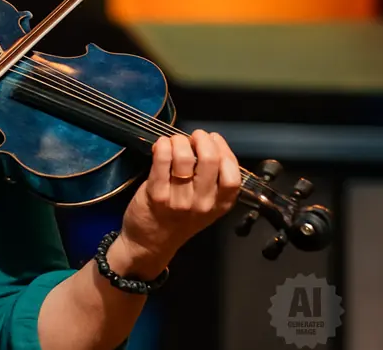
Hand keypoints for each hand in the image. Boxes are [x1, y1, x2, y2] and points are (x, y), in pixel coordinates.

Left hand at [117, 130, 240, 270]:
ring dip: (178, 141)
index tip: (213, 140)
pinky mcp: (157, 194)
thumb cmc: (177, 219)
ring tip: (174, 142)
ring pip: (185, 157)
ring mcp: (180, 200)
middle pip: (210, 160)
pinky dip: (162, 146)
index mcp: (220, 204)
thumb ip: (211, 180)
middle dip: (202, 139)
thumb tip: (205, 144)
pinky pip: (162, 160)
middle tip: (193, 137)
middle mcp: (203, 203)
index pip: (233, 174)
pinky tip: (161, 145)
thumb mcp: (205, 206)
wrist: (149, 244)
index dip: (223, 150)